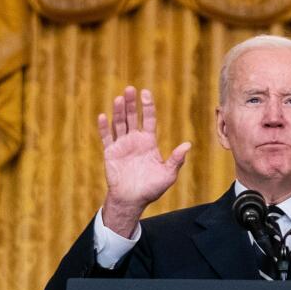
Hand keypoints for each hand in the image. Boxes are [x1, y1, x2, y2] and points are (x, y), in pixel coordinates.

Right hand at [98, 86, 190, 238]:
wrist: (131, 200)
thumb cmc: (151, 188)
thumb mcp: (168, 174)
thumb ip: (176, 160)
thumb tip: (187, 145)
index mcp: (148, 142)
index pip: (148, 119)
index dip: (147, 106)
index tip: (145, 93)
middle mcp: (135, 140)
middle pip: (132, 117)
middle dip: (131, 104)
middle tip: (130, 89)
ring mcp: (122, 145)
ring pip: (119, 123)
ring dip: (118, 111)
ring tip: (119, 98)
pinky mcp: (110, 152)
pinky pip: (106, 137)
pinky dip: (104, 127)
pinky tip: (103, 116)